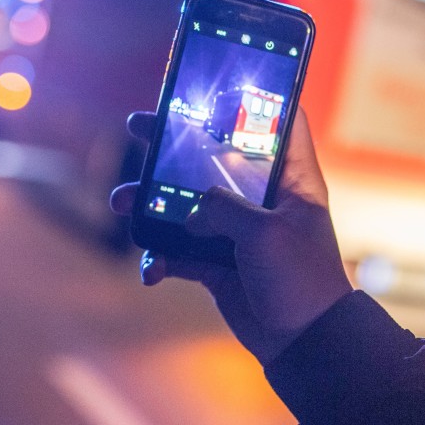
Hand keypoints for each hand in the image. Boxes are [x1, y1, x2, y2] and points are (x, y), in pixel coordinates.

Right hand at [110, 109, 353, 365]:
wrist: (304, 344)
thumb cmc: (300, 280)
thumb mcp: (264, 233)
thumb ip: (222, 207)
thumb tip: (190, 210)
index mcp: (292, 179)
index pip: (282, 121)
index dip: (259, 96)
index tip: (222, 80)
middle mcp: (264, 198)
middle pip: (215, 156)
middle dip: (175, 143)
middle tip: (140, 126)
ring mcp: (238, 231)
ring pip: (186, 203)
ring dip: (150, 204)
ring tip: (121, 202)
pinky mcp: (218, 263)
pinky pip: (178, 251)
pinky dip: (159, 258)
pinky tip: (152, 269)